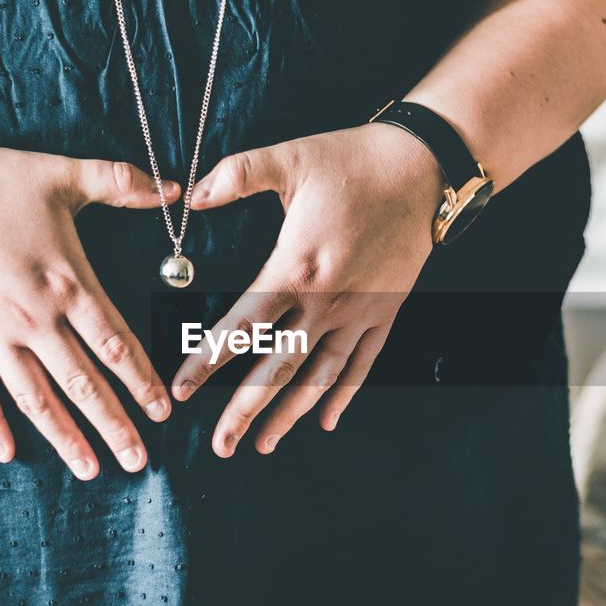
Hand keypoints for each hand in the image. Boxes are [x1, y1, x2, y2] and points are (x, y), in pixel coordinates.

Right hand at [0, 133, 177, 478]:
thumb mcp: (64, 174)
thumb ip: (123, 184)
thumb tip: (178, 189)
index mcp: (68, 284)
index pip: (115, 344)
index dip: (142, 381)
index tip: (163, 411)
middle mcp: (34, 318)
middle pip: (83, 384)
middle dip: (115, 426)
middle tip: (139, 462)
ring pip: (35, 398)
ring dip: (64, 437)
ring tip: (90, 470)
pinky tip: (8, 454)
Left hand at [172, 123, 444, 456]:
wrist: (425, 168)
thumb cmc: (354, 160)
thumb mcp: (290, 158)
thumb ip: (236, 175)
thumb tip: (192, 195)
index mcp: (295, 269)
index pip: (241, 328)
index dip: (206, 362)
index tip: (180, 392)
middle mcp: (327, 302)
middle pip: (278, 369)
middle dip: (245, 411)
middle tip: (220, 446)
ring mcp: (360, 312)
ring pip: (320, 378)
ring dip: (290, 415)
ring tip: (264, 446)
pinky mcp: (386, 311)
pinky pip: (362, 365)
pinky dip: (343, 396)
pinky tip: (326, 421)